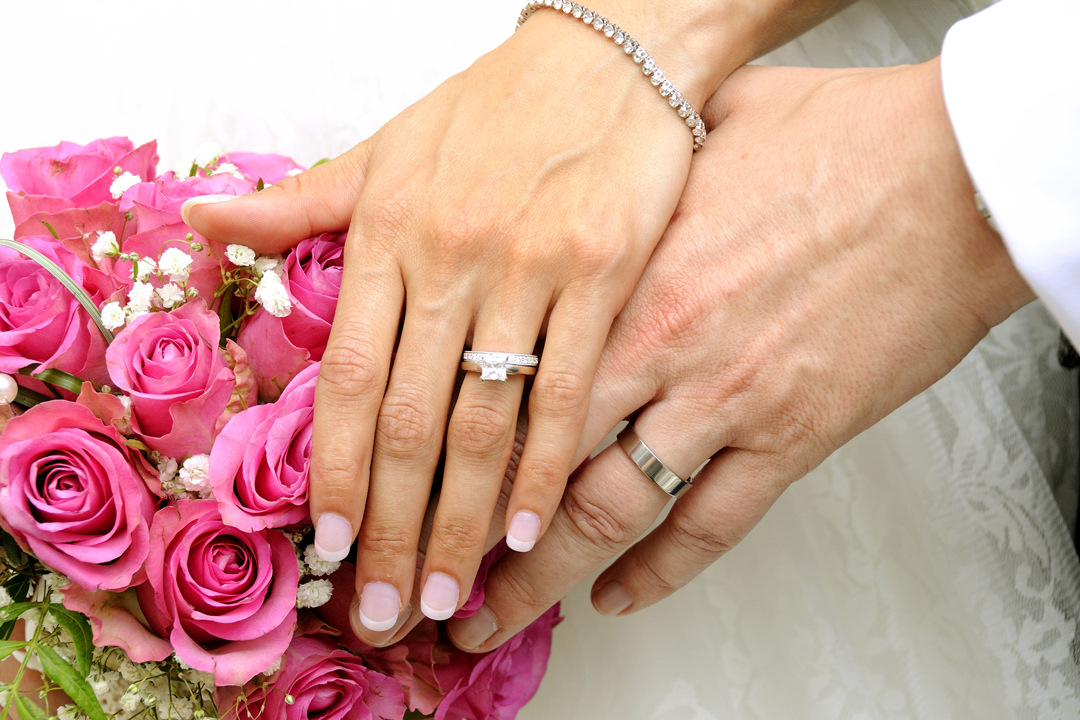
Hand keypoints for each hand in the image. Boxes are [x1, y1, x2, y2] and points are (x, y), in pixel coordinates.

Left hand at [184, 2, 732, 633]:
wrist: (609, 55)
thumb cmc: (497, 108)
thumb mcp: (389, 145)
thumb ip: (304, 203)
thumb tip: (204, 222)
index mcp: (388, 231)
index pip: (347, 377)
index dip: (331, 471)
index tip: (326, 545)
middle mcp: (449, 255)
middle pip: (406, 419)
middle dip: (389, 526)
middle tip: (380, 607)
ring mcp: (527, 268)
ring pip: (481, 419)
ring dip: (457, 519)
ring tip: (442, 593)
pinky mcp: (602, 274)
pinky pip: (567, 391)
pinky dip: (543, 468)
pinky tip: (526, 529)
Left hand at [443, 59, 1034, 651]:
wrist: (951, 176)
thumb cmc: (835, 140)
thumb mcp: (694, 137)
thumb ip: (620, 189)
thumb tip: (576, 197)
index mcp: (620, 272)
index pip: (500, 374)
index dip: (438, 438)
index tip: (400, 479)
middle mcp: (659, 347)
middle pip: (534, 462)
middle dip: (467, 532)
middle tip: (424, 576)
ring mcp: (725, 402)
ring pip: (609, 513)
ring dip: (542, 579)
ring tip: (494, 621)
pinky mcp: (793, 438)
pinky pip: (711, 527)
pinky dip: (660, 572)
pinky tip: (619, 596)